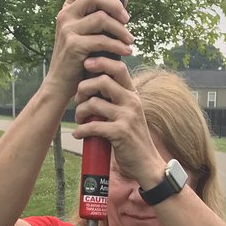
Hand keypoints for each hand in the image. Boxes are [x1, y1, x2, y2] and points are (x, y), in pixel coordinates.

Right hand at [47, 0, 132, 101]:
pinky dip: (117, 46)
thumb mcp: (86, 34)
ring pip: (101, 18)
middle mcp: (66, 15)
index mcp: (69, 8)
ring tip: (129, 41)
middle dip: (115, 5)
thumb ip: (99, 16)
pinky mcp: (74, 46)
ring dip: (120, 29)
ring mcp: (68, 30)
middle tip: (127, 19)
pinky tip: (125, 51)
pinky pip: (102, 40)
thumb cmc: (77, 59)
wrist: (60, 85)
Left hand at [72, 57, 163, 186]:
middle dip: (84, 88)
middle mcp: (131, 102)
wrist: (146, 163)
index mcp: (133, 95)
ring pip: (94, 103)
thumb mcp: (129, 114)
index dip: (101, 62)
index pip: (119, 68)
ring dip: (81, 111)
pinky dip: (82, 130)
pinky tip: (78, 134)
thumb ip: (117, 100)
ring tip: (79, 119)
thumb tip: (95, 88)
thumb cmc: (133, 140)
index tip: (87, 64)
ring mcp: (127, 117)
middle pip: (102, 81)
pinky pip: (94, 126)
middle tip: (78, 99)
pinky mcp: (120, 133)